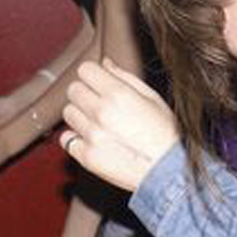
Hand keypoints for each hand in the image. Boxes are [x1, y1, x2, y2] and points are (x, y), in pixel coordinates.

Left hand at [60, 58, 180, 191]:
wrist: (170, 172)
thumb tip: (105, 64)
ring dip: (80, 115)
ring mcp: (92, 136)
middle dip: (85, 93)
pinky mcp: (87, 157)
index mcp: (118, 94)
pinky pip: (66, 139)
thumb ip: (125, 78)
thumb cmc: (166, 134)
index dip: (93, 75)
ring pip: (68, 113)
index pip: (85, 70)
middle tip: (100, 104)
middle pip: (73, 89)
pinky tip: (93, 140)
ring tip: (99, 124)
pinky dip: (77, 139)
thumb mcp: (152, 98)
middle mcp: (101, 113)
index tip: (100, 83)